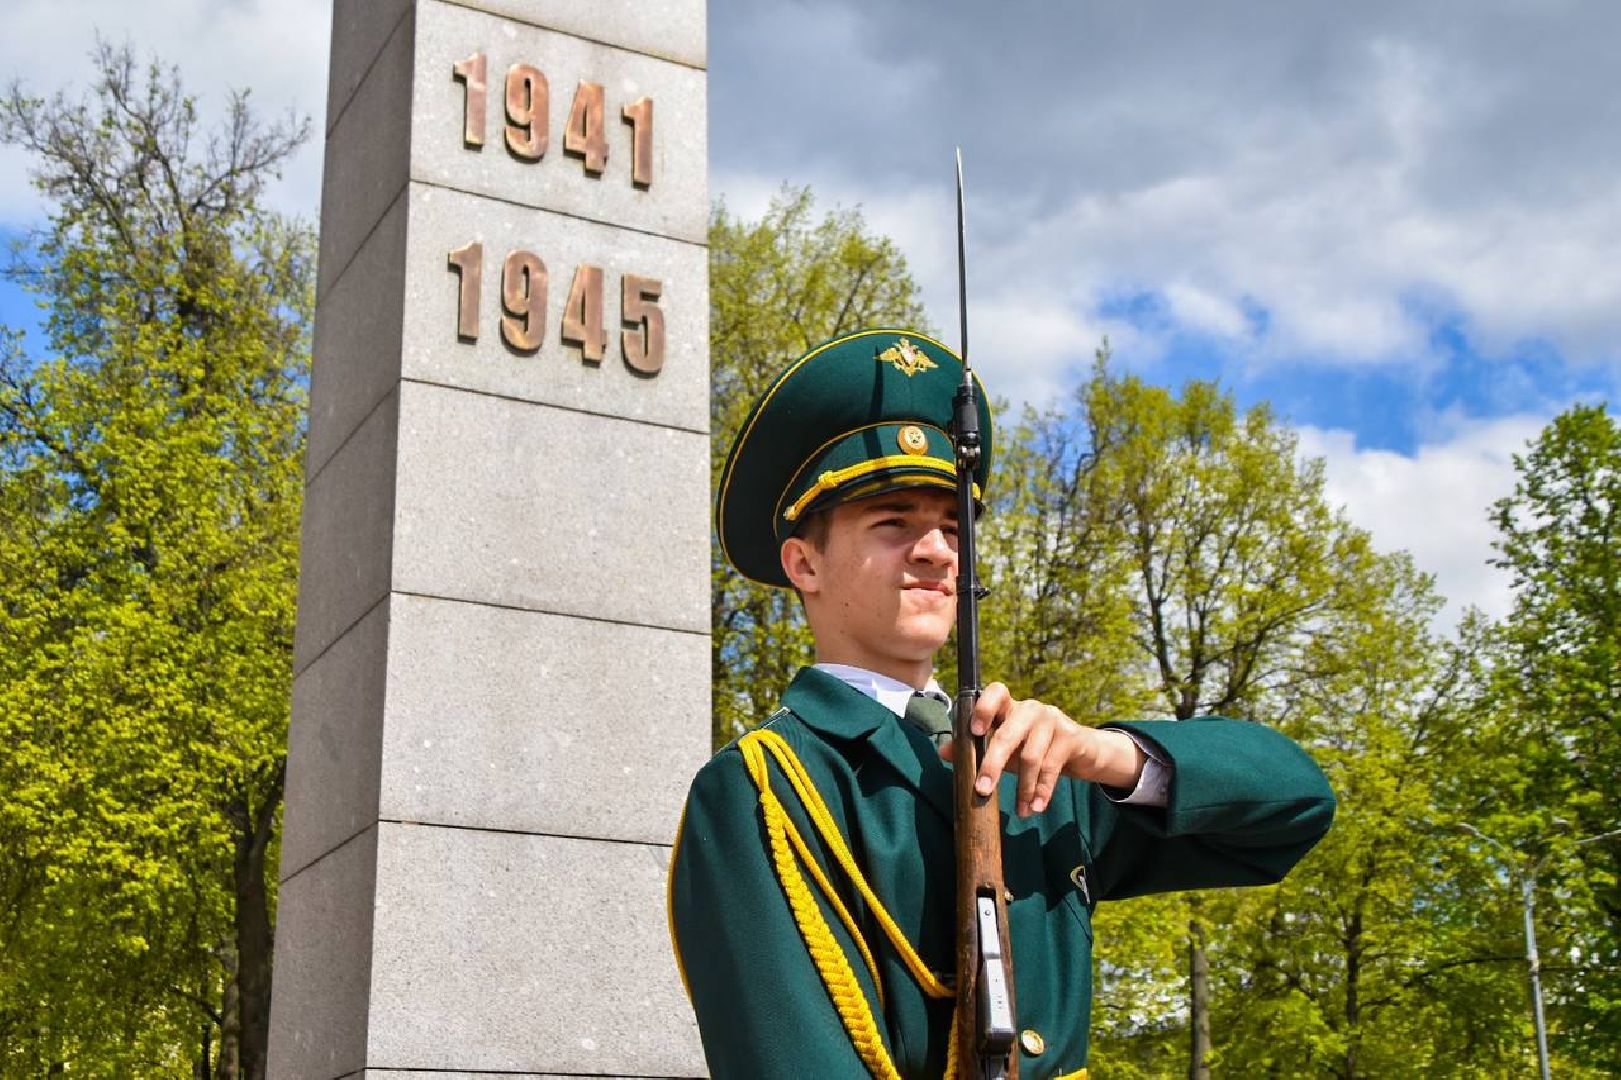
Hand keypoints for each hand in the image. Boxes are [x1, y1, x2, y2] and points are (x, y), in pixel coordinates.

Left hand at [939, 682, 1145, 816]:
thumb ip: (975, 749)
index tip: (974, 731)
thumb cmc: (1033, 749)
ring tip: (1020, 810)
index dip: (983, 708)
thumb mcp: (1005, 749)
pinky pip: (1051, 766)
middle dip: (992, 764)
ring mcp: (1052, 720)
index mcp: (1011, 707)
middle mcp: (1031, 708)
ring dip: (1023, 788)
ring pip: (1030, 756)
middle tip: (982, 790)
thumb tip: (942, 752)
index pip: (996, 692)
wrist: (1081, 753)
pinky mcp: (1069, 736)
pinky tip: (1036, 807)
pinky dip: (1042, 791)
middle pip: (1007, 734)